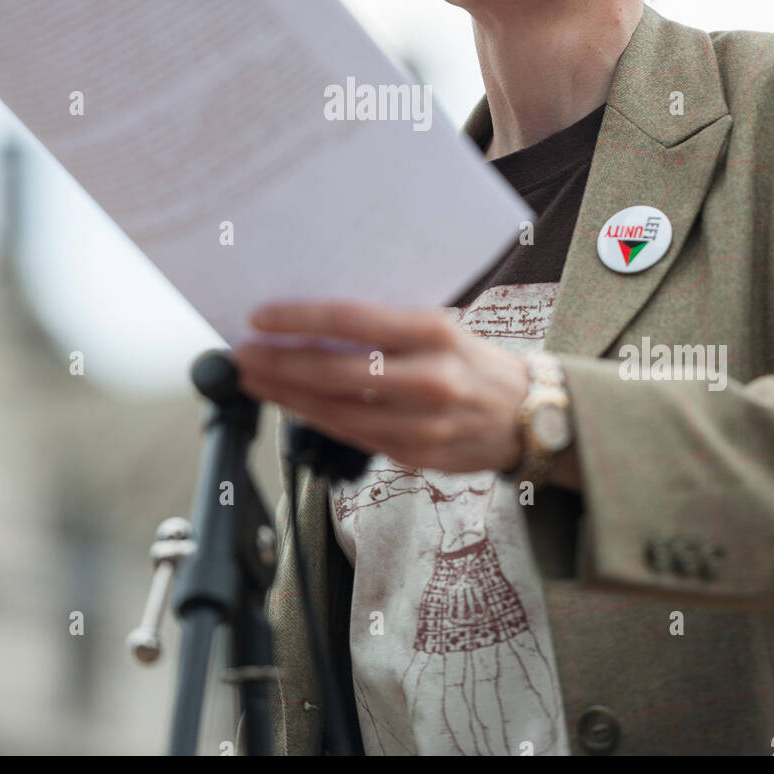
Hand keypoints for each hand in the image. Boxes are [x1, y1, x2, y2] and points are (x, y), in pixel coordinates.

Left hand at [235, 298, 531, 474]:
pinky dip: (316, 419)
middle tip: (243, 354)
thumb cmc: (474, 361)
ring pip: (338, 411)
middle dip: (279, 363)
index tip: (259, 317)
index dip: (298, 319)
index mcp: (435, 332)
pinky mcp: (417, 455)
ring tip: (254, 380)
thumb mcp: (440, 326)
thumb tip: (312, 321)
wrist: (530, 414)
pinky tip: (291, 406)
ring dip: (286, 396)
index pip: (351, 320)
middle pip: (336, 371)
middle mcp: (431, 379)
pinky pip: (353, 436)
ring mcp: (424, 423)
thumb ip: (383, 326)